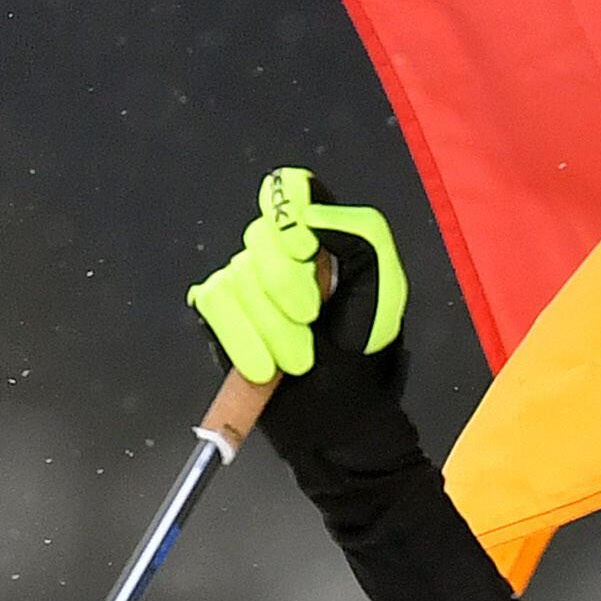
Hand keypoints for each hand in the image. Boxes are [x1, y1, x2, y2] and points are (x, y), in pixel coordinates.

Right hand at [191, 166, 431, 488]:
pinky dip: (242, 339)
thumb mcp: (384, 288)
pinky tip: (265, 367)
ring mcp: (242, 278)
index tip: (307, 251)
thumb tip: (310, 215)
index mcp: (318, 233)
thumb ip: (360, 237)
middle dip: (288, 287)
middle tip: (313, 324)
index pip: (289, 188)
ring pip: (239, 279)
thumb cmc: (362, 348)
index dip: (289, 213)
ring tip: (299, 359)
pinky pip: (216, 304)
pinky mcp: (217, 310)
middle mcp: (275, 249)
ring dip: (273, 328)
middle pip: (260, 238)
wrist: (336, 412)